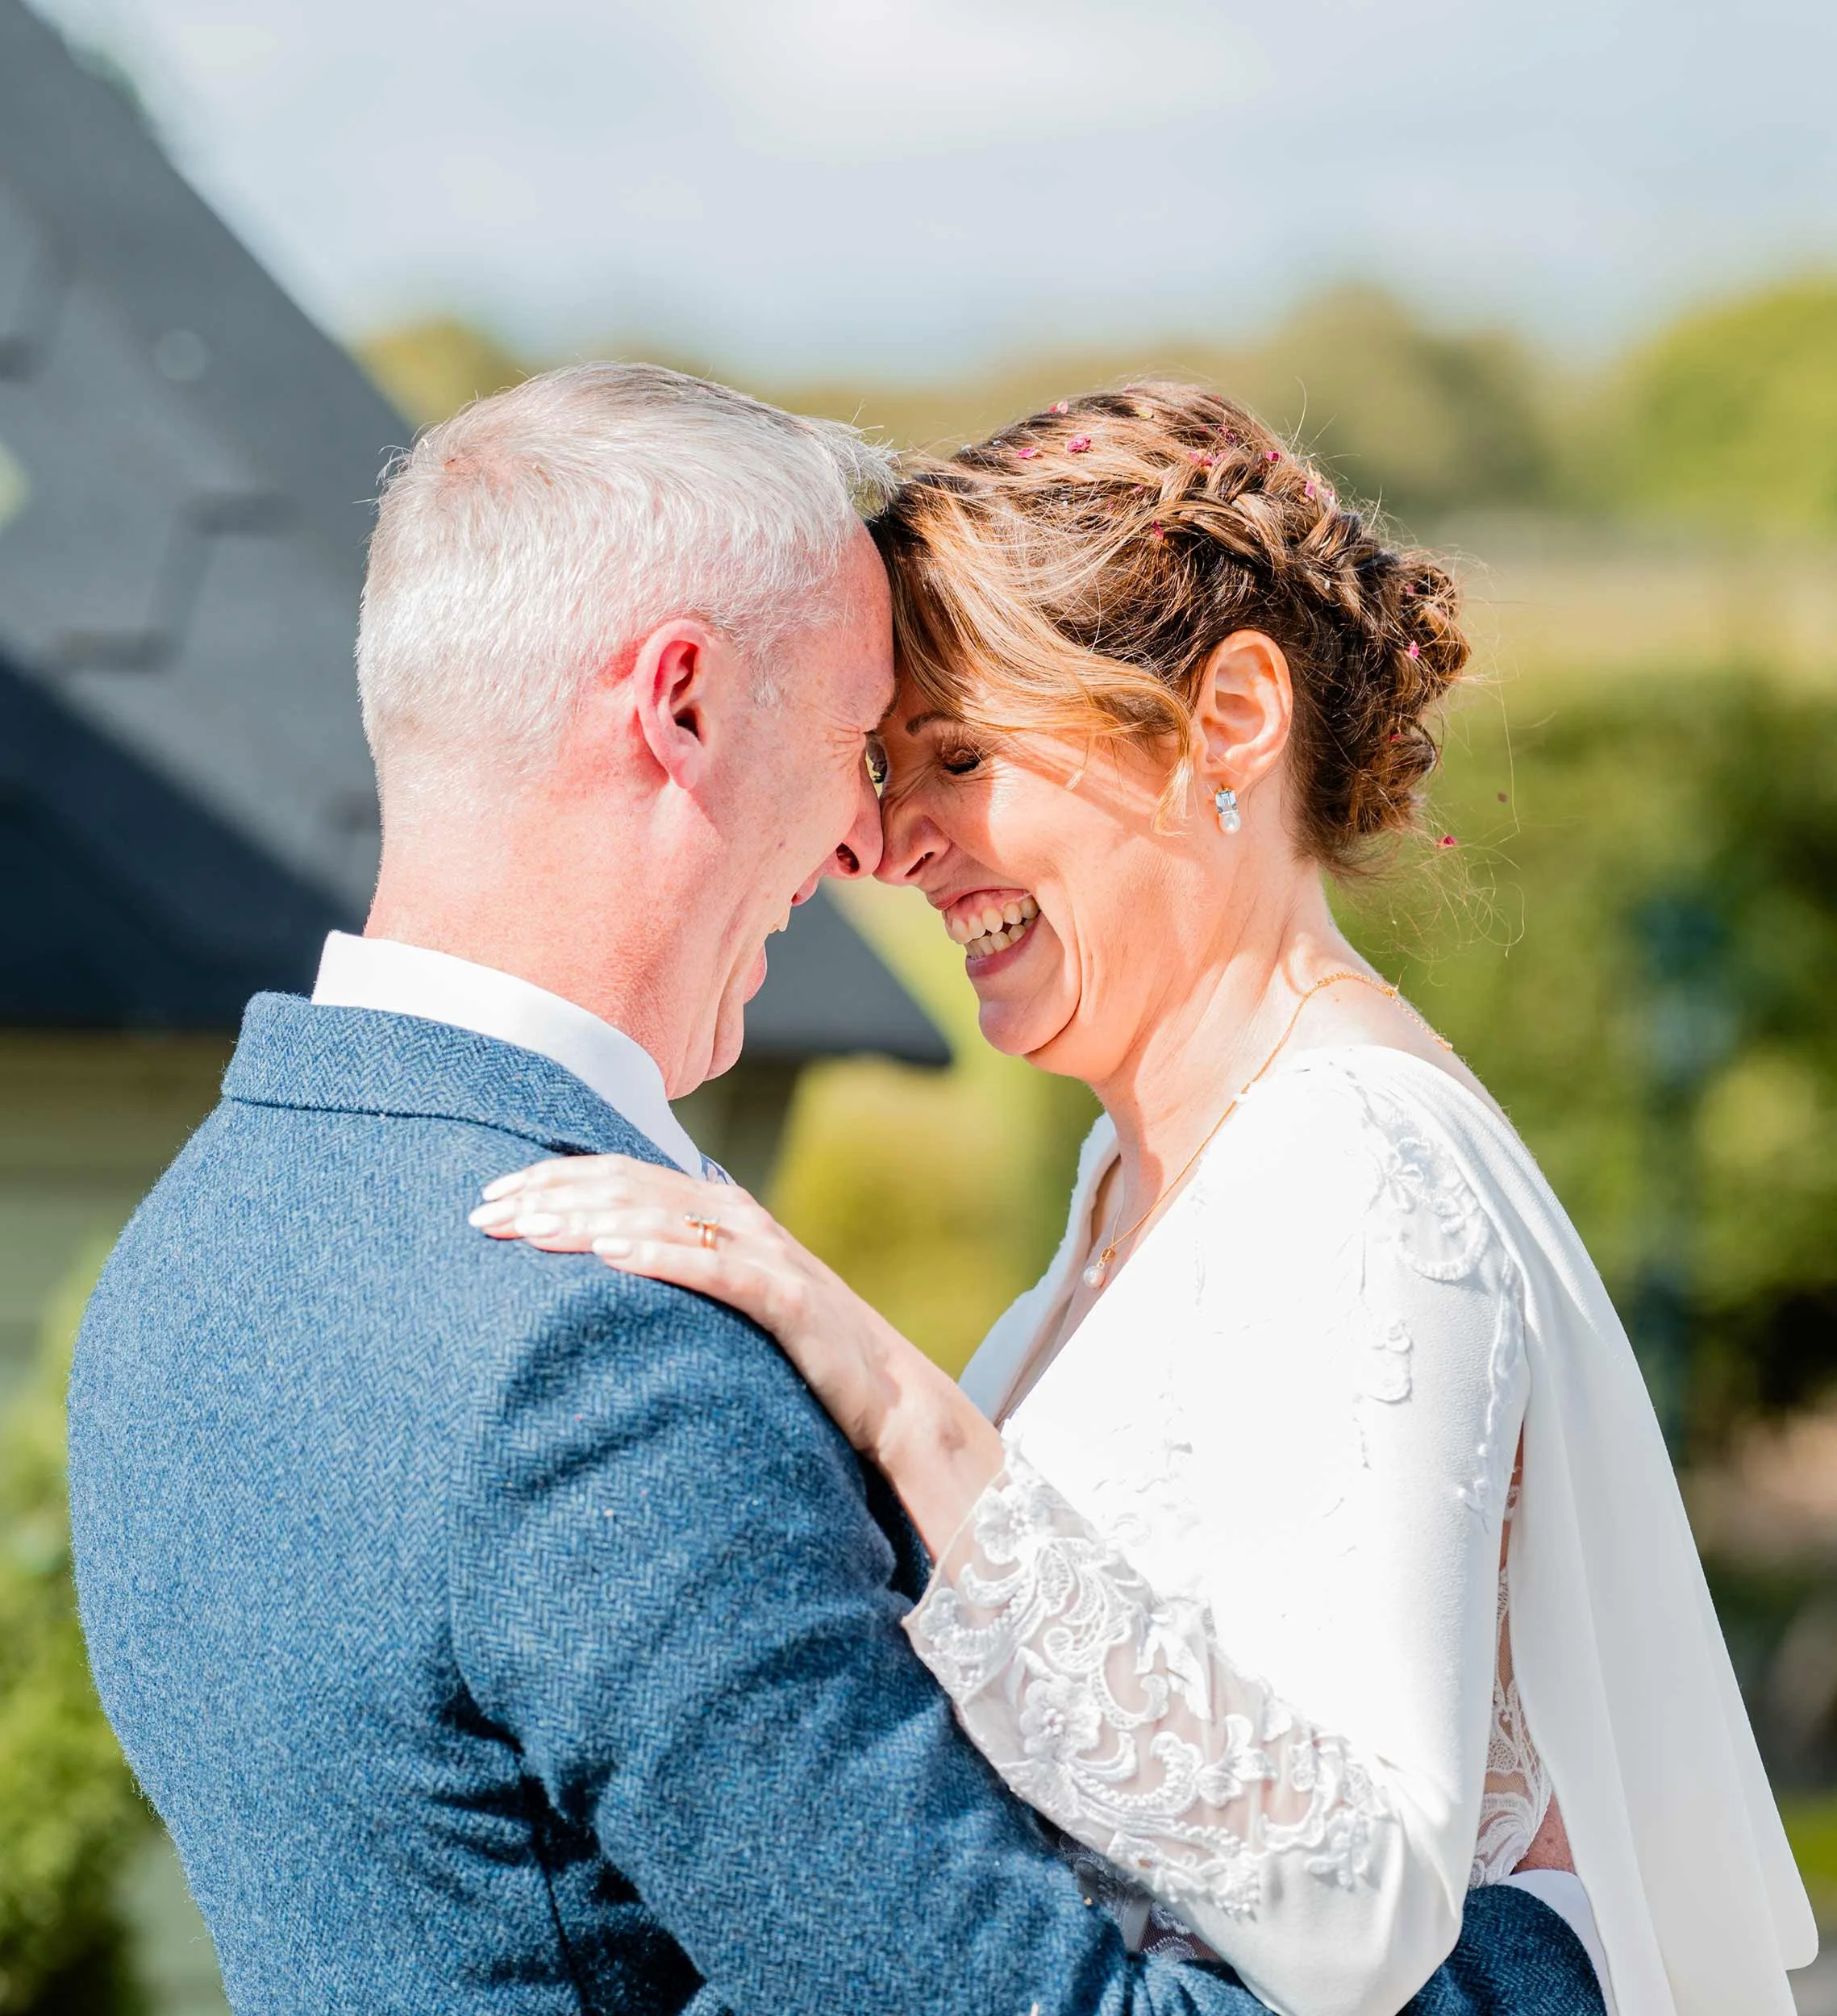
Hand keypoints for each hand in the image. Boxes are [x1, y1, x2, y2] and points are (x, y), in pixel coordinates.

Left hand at [469, 1155, 1002, 1550]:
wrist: (889, 1396)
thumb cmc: (799, 1351)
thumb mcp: (728, 1294)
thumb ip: (678, 1262)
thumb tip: (603, 1251)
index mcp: (721, 1208)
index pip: (622, 1175)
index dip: (554, 1177)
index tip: (491, 1196)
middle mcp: (740, 1217)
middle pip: (629, 1188)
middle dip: (550, 1195)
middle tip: (482, 1213)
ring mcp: (765, 1254)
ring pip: (661, 1218)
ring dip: (587, 1218)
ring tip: (527, 1228)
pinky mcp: (786, 1298)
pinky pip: (712, 1269)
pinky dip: (658, 1254)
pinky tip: (607, 1253)